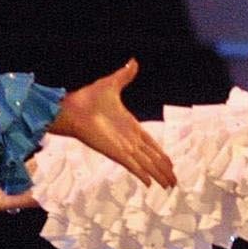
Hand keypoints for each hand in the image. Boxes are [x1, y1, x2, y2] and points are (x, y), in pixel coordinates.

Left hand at [45, 59, 175, 187]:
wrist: (73, 108)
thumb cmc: (88, 98)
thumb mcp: (112, 84)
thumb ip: (125, 76)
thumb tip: (134, 61)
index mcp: (131, 127)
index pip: (151, 144)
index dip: (161, 154)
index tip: (170, 162)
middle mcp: (129, 140)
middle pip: (152, 158)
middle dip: (164, 169)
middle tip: (174, 182)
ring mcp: (123, 148)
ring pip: (146, 165)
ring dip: (158, 175)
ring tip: (169, 187)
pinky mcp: (116, 153)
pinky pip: (133, 166)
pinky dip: (143, 175)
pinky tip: (151, 185)